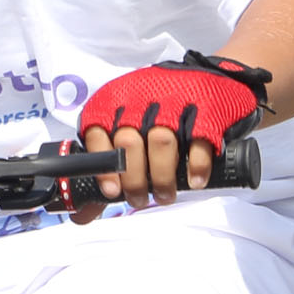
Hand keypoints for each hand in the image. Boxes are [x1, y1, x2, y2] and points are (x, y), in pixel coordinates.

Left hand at [75, 51, 271, 221]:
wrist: (212, 79)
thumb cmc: (160, 111)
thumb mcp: (128, 126)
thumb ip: (106, 168)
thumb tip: (82, 214)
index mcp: (114, 101)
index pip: (97, 133)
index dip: (104, 167)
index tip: (113, 192)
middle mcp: (140, 99)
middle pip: (129, 143)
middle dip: (134, 180)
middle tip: (140, 200)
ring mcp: (174, 102)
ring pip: (161, 142)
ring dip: (162, 177)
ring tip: (165, 195)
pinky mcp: (205, 110)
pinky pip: (198, 141)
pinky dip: (196, 166)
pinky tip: (195, 181)